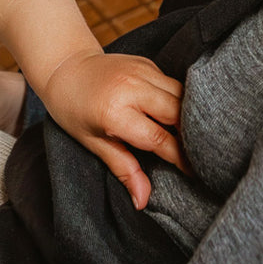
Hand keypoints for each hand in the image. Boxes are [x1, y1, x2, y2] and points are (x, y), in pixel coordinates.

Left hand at [41, 49, 185, 210]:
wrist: (64, 68)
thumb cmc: (73, 109)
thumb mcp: (93, 142)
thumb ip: (123, 168)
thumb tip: (143, 201)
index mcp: (115, 112)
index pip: (160, 139)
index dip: (180, 158)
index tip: (194, 173)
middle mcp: (131, 88)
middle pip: (178, 114)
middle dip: (191, 135)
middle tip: (198, 155)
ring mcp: (140, 70)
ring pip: (181, 95)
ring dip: (189, 115)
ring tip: (192, 137)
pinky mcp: (146, 63)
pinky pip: (172, 83)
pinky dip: (179, 99)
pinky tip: (177, 115)